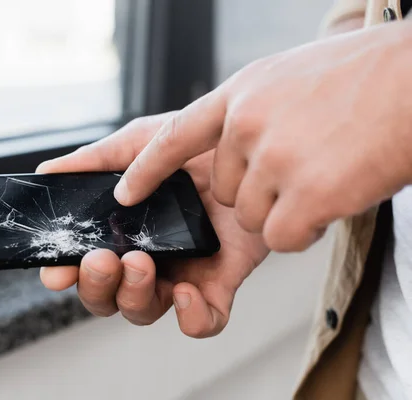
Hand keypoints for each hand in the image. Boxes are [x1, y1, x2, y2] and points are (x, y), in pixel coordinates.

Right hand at [37, 113, 268, 337]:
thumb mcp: (142, 143)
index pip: (82, 264)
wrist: (254, 146)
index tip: (56, 272)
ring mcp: (181, 272)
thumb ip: (96, 160)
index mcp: (121, 230)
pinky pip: (203, 322)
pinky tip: (186, 290)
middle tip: (101, 260)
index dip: (65, 274)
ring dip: (133, 295)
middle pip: (108, 296)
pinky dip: (190, 318)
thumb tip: (47, 171)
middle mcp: (146, 257)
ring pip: (144, 310)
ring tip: (140, 262)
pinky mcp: (219, 283)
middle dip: (97, 286)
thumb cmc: (196, 144)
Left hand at [114, 22, 411, 251]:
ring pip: (254, 218)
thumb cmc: (364, 79)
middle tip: (305, 163)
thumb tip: (231, 149)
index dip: (145, 168)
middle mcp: (247, 123)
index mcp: (240, 92)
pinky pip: (282, 237)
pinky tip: (336, 195)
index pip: (172, 135)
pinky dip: (307, 228)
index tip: (125, 193)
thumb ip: (251, 111)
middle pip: (226, 191)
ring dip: (287, 208)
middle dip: (258, 192)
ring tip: (327, 171)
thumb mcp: (289, 79)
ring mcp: (274, 159)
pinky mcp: (305, 194)